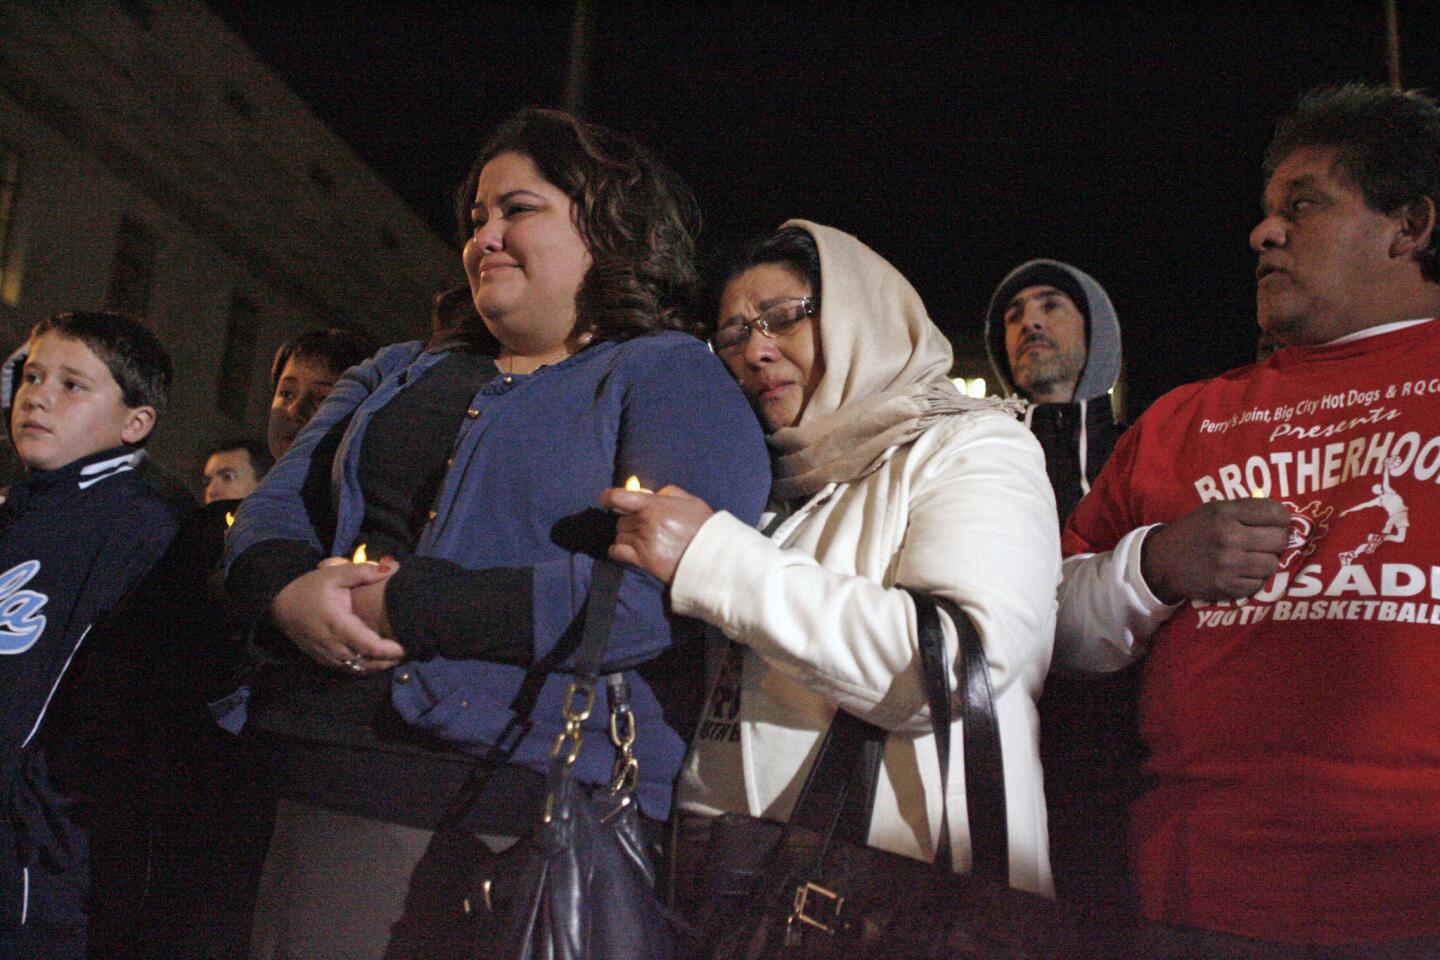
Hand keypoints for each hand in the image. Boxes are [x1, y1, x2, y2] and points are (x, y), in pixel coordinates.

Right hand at [271, 561, 405, 672]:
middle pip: (364, 662)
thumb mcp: (333, 574)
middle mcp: (331, 643)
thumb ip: (361, 572)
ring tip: (392, 660)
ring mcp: (324, 653)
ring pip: (355, 668)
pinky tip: (372, 662)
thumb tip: (387, 569)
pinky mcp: (320, 658)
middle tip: (404, 654)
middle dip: (386, 661)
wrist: (278, 603)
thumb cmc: (309, 587)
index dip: (388, 651)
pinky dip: (360, 668)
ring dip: (374, 667)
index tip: (404, 648)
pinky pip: (344, 669)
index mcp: (338, 624)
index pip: (368, 645)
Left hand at [600, 484, 713, 584]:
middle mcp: (645, 522)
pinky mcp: (643, 560)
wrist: (712, 557)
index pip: (618, 497)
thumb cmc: (704, 527)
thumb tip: (646, 493)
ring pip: (619, 536)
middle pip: (621, 519)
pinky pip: (617, 552)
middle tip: (643, 526)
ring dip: (626, 536)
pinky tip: (621, 550)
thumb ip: (668, 493)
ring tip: (640, 539)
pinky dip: (616, 550)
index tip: (606, 501)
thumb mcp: (690, 501)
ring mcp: (643, 542)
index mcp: (655, 505)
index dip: (608, 497)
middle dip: (629, 521)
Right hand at [1141, 498, 1289, 602]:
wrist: (1163, 562)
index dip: (1281, 519)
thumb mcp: (1214, 510)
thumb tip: (1283, 517)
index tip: (1275, 524)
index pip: (1276, 513)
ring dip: (1265, 562)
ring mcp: (1228, 564)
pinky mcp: (1226, 586)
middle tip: (1265, 543)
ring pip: (1272, 564)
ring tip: (1251, 559)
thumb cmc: (1193, 532)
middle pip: (1279, 539)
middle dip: (1276, 541)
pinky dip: (1253, 579)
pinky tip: (1240, 573)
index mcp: (1226, 513)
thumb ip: (1246, 510)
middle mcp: (1228, 537)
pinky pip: (1259, 584)